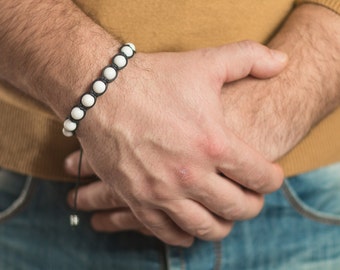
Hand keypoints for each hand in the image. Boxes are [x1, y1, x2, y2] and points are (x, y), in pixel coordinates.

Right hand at [66, 41, 285, 246]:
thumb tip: (283, 61)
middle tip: (250, 195)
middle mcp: (191, 175)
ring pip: (207, 228)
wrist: (101, 91)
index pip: (261, 177)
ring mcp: (162, 192)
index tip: (269, 175)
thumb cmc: (155, 78)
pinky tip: (189, 228)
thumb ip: (250, 57)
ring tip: (223, 214)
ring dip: (223, 225)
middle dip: (252, 204)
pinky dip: (184, 236)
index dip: (272, 178)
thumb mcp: (206, 62)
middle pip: (239, 208)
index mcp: (214, 144)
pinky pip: (168, 233)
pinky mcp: (137, 199)